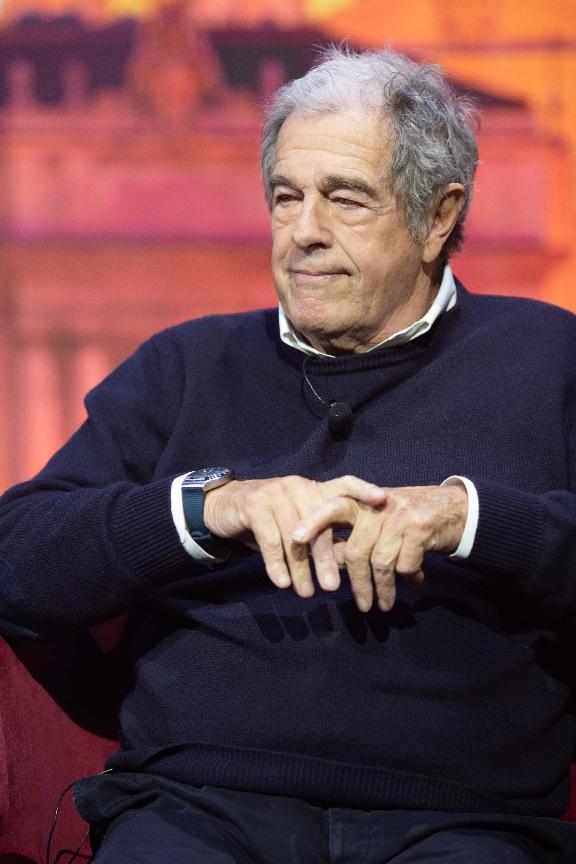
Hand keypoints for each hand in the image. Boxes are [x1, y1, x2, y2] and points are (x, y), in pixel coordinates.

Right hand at [203, 475, 386, 597]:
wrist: (222, 506)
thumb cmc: (267, 520)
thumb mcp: (296, 526)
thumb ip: (320, 537)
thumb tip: (351, 564)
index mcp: (313, 489)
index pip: (344, 484)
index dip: (363, 490)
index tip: (383, 501)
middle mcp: (298, 487)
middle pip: (321, 523)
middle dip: (327, 557)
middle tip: (334, 587)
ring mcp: (276, 494)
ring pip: (295, 536)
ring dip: (301, 568)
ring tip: (307, 593)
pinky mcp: (254, 505)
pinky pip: (270, 539)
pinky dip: (277, 564)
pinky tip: (282, 582)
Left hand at [292, 484, 467, 611]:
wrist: (454, 507)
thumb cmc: (408, 518)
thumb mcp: (379, 520)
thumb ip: (356, 535)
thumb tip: (330, 562)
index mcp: (362, 501)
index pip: (331, 507)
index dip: (312, 521)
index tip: (295, 539)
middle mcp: (377, 505)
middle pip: (356, 550)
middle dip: (358, 583)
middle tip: (361, 605)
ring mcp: (398, 515)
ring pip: (380, 562)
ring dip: (382, 589)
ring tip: (383, 605)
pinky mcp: (419, 527)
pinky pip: (404, 564)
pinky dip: (407, 578)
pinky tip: (414, 583)